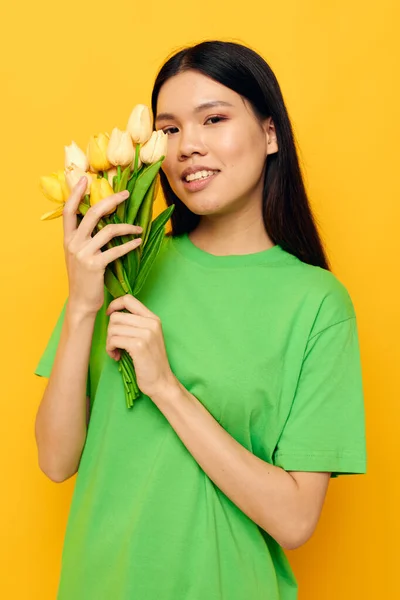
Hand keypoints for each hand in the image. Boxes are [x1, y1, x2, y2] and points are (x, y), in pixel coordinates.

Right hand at [63, 177, 142, 316]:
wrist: (81, 302)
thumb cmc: (84, 278)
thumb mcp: (79, 255)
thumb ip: (85, 238)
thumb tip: (102, 222)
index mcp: (68, 239)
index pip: (69, 210)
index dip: (76, 193)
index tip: (85, 178)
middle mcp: (74, 243)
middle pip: (92, 213)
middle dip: (111, 200)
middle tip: (126, 194)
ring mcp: (84, 254)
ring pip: (108, 230)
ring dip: (127, 227)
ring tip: (138, 228)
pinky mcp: (95, 265)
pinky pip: (116, 250)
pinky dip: (130, 245)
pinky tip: (138, 243)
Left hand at [105, 294, 176, 399]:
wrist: (161, 381)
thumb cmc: (150, 361)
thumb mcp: (148, 337)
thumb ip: (136, 324)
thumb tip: (112, 314)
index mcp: (153, 318)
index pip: (129, 299)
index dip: (114, 305)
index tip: (109, 315)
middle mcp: (151, 323)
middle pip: (116, 316)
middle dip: (110, 331)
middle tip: (115, 344)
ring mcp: (146, 334)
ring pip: (113, 328)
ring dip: (110, 342)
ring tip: (116, 351)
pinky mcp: (139, 345)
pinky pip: (114, 340)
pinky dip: (110, 349)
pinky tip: (117, 356)